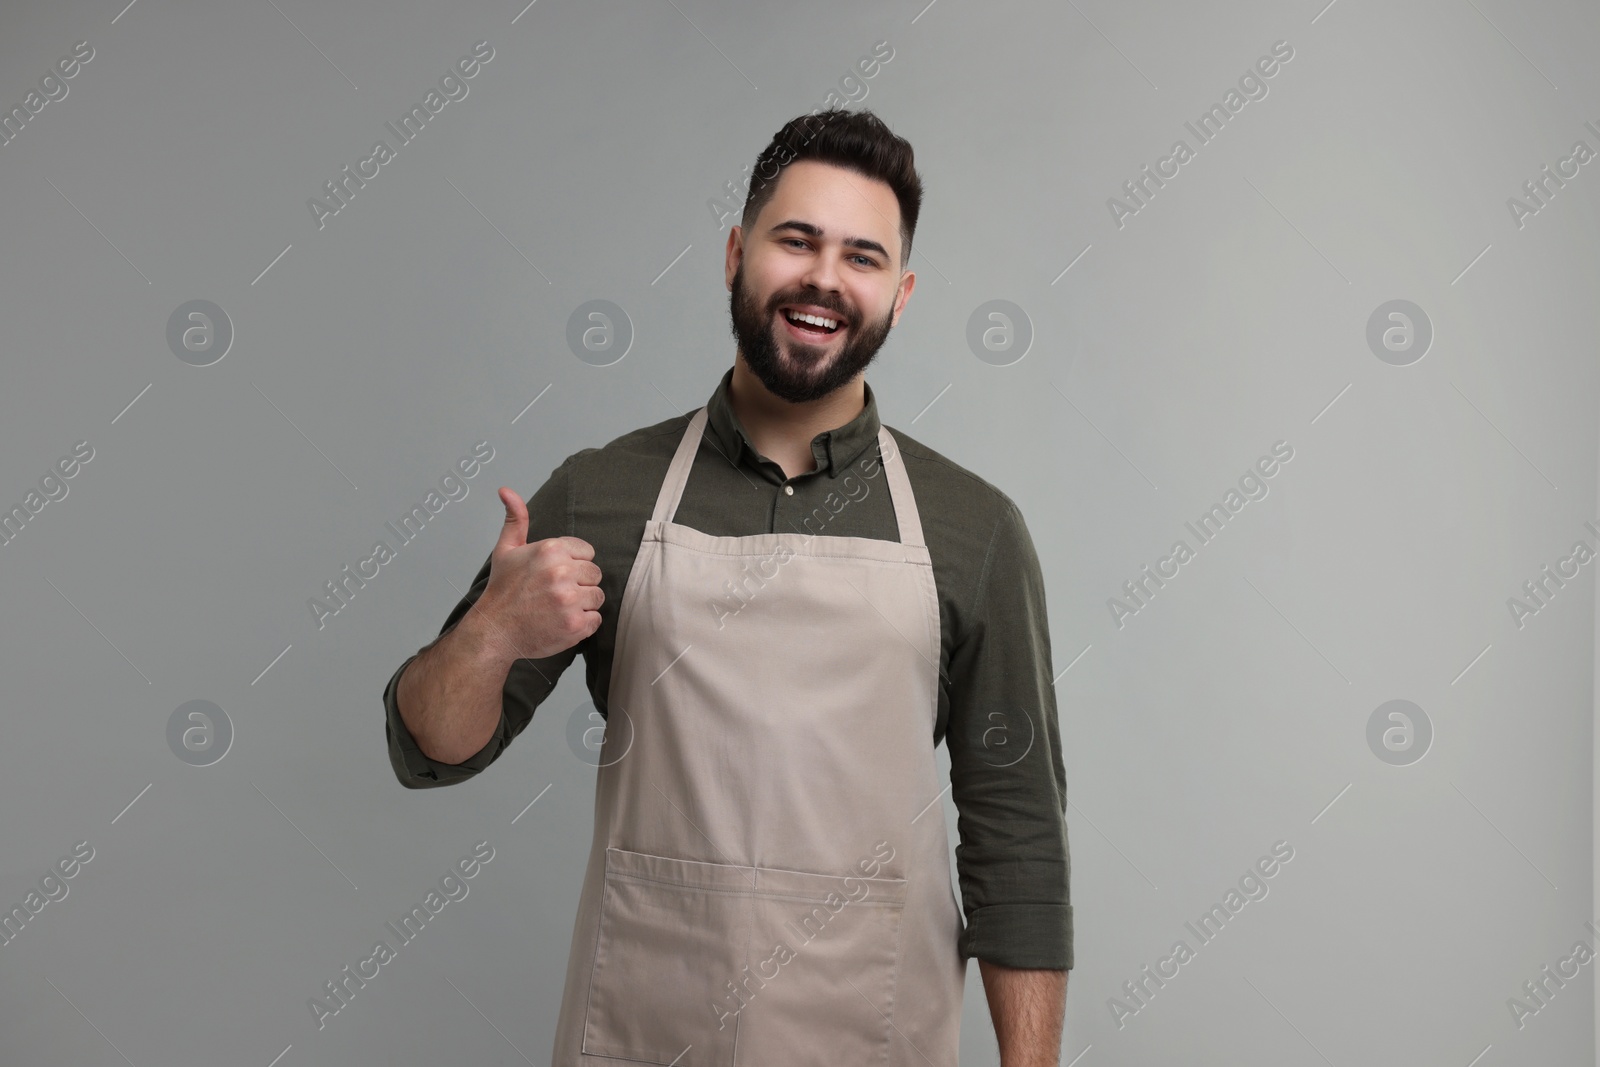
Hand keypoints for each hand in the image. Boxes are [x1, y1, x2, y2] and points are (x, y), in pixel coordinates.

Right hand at [473, 486, 603, 659]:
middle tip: (555, 593)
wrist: (494, 631)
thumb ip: (516, 519)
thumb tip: (506, 490)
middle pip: (595, 574)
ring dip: (582, 604)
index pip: (587, 552)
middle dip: (579, 583)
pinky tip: (561, 622)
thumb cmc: (502, 591)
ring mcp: (569, 600)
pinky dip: (582, 624)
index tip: (555, 575)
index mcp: (550, 550)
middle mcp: (562, 572)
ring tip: (558, 607)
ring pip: (597, 597)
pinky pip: (596, 620)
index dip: (573, 564)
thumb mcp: (506, 550)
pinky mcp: (575, 625)